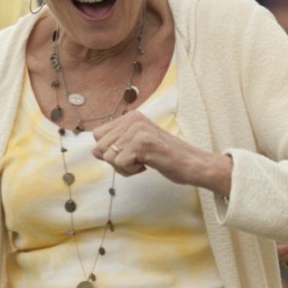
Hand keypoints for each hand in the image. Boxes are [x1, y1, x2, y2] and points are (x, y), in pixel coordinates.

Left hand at [92, 111, 231, 193]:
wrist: (192, 164)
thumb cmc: (166, 157)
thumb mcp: (137, 147)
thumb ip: (116, 146)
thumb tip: (94, 151)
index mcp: (131, 117)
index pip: (98, 136)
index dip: (110, 151)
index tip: (131, 153)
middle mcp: (133, 119)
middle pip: (100, 147)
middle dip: (115, 160)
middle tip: (137, 160)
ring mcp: (137, 130)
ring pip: (108, 157)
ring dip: (124, 167)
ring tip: (143, 162)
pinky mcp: (141, 143)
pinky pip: (118, 164)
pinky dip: (130, 171)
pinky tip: (147, 165)